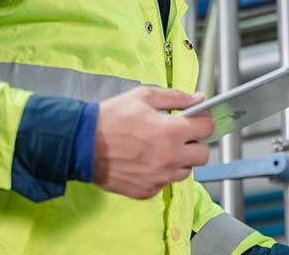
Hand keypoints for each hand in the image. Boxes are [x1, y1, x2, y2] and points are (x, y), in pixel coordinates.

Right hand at [92, 86, 213, 198]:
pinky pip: (165, 183)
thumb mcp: (143, 97)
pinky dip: (161, 173)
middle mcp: (170, 157)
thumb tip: (198, 98)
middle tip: (180, 136)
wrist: (80, 145)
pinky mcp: (147, 191)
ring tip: (161, 149)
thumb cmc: (111, 117)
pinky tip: (146, 162)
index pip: (207, 128)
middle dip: (195, 143)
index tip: (196, 119)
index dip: (204, 121)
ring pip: (186, 171)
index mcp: (171, 132)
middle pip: (203, 155)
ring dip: (180, 160)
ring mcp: (159, 177)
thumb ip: (176, 97)